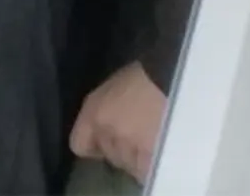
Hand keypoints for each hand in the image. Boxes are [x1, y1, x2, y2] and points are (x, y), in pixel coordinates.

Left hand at [70, 60, 165, 181]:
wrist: (170, 77)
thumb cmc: (142, 78)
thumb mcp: (111, 90)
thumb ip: (103, 113)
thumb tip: (105, 132)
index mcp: (93, 111)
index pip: (79, 145)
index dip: (93, 147)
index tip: (104, 145)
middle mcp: (106, 130)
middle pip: (109, 156)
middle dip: (121, 150)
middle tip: (138, 139)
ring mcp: (129, 143)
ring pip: (128, 165)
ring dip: (138, 159)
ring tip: (152, 144)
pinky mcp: (152, 153)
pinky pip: (146, 171)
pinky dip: (152, 166)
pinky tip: (161, 153)